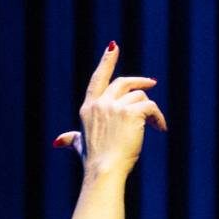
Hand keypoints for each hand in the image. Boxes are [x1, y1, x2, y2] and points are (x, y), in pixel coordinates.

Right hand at [55, 42, 165, 181]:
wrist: (103, 171)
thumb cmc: (92, 161)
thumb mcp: (80, 145)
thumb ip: (71, 139)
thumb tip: (58, 142)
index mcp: (88, 108)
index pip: (98, 78)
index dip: (106, 61)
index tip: (113, 46)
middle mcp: (101, 103)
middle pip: (124, 82)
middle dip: (139, 81)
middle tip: (152, 83)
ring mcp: (115, 107)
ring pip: (140, 97)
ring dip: (149, 110)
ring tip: (155, 125)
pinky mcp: (131, 112)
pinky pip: (151, 107)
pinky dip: (158, 117)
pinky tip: (160, 128)